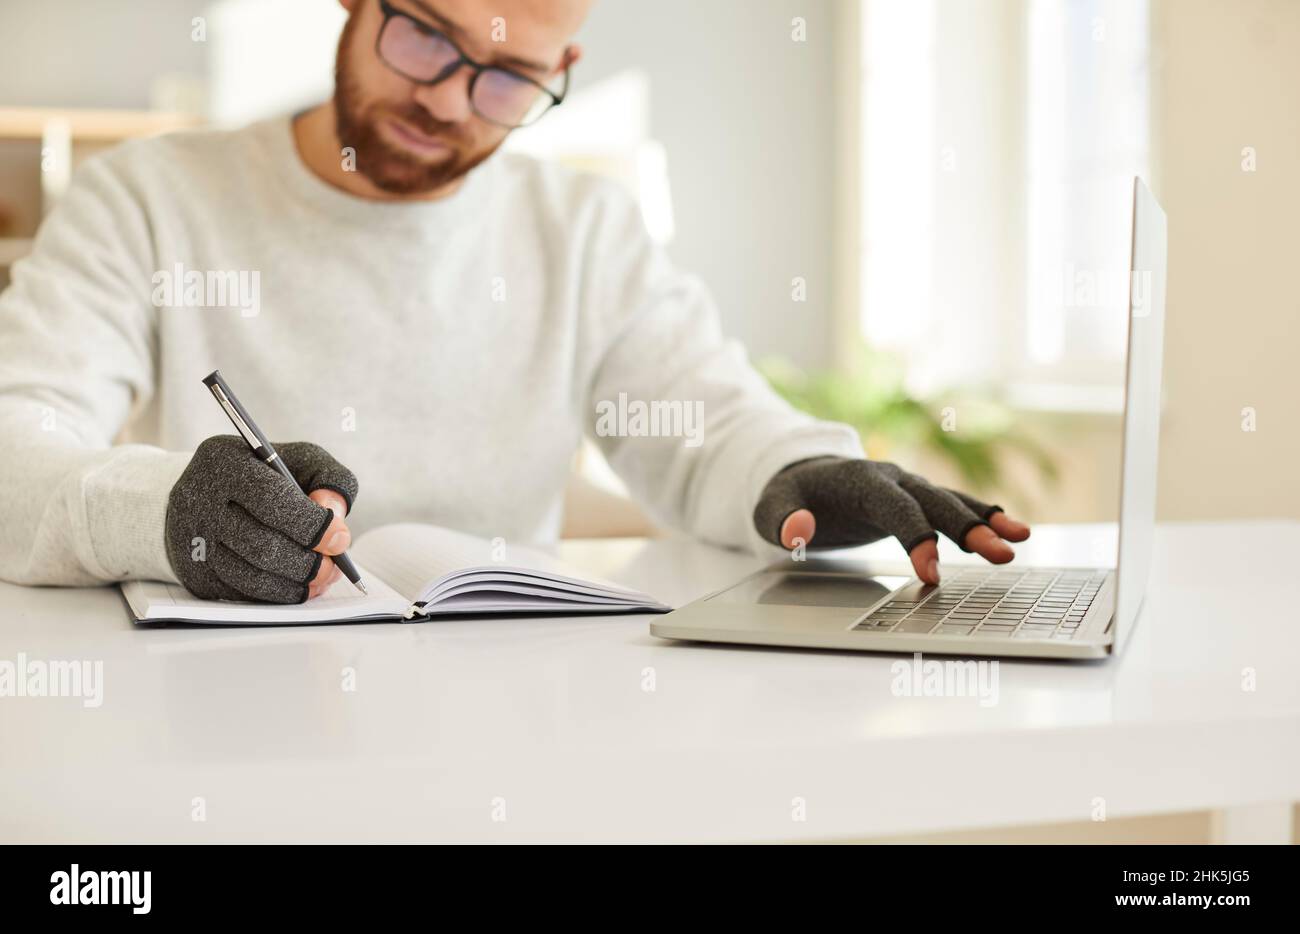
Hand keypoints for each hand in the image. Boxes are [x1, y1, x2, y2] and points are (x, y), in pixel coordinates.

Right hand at [165, 435, 358, 602]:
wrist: (204, 491)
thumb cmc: (263, 474)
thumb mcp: (299, 460)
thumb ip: (328, 479)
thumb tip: (336, 518)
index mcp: (227, 462)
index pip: (271, 500)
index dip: (312, 525)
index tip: (341, 540)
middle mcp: (201, 501)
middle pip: (261, 545)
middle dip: (307, 562)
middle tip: (334, 568)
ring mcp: (193, 540)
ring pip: (251, 576)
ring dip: (296, 583)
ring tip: (322, 578)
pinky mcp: (195, 572)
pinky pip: (241, 593)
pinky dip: (277, 594)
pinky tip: (299, 586)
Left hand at [753, 456, 1029, 584]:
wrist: (803, 474)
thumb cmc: (789, 495)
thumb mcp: (768, 508)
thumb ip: (780, 520)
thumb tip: (798, 532)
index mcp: (860, 479)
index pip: (894, 508)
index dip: (916, 537)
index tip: (933, 573)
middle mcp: (892, 478)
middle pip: (935, 502)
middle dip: (968, 529)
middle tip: (1000, 554)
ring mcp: (909, 487)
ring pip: (952, 502)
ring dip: (986, 521)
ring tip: (1020, 539)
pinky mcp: (918, 500)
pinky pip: (955, 505)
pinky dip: (983, 515)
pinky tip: (1013, 531)